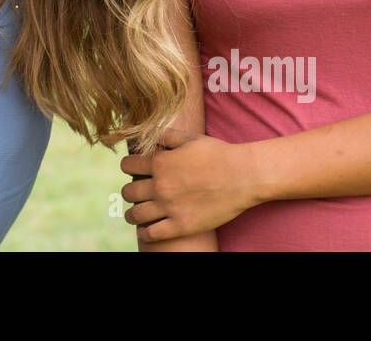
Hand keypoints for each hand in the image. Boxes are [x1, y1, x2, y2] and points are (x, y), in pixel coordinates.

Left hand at [120, 129, 260, 243]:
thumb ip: (166, 136)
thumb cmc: (218, 154)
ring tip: (135, 214)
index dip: (128, 166)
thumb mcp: (189, 138)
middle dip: (129, 191)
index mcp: (160, 163)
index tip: (132, 170)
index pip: (127, 166)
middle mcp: (160, 186)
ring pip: (136, 214)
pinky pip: (153, 234)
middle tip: (135, 192)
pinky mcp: (181, 226)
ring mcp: (170, 208)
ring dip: (132, 213)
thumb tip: (150, 135)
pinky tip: (145, 231)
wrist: (243, 175)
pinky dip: (145, 233)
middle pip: (129, 191)